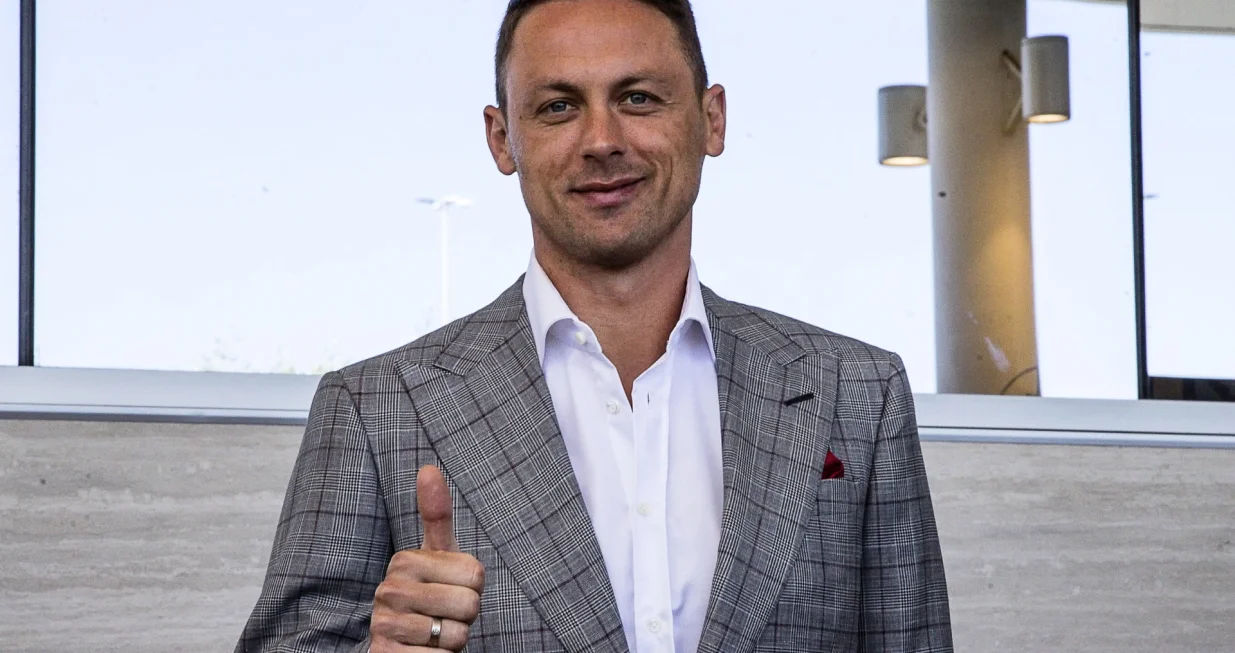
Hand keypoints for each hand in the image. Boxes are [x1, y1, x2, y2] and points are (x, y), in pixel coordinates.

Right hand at [371, 465, 484, 651]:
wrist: (404, 646)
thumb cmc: (430, 595)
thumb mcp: (438, 555)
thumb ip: (436, 515)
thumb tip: (428, 467)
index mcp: (405, 561)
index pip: (475, 574)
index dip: (473, 587)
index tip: (452, 588)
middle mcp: (389, 591)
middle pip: (469, 605)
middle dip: (466, 617)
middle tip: (445, 615)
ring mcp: (385, 626)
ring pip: (456, 635)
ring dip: (453, 641)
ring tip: (435, 634)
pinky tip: (425, 652)